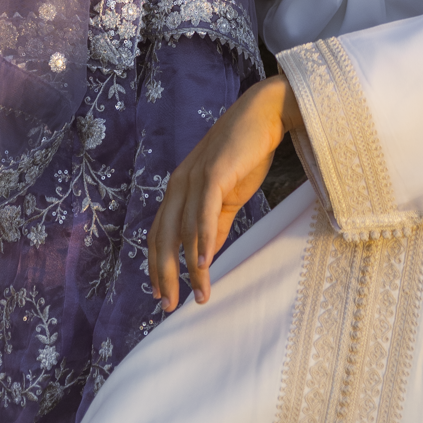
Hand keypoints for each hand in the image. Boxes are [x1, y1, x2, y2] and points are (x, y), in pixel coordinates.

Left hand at [148, 76, 299, 309]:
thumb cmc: (245, 154)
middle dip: (164, 274)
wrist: (265, 115)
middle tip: (169, 306)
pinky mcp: (214, 172)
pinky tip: (204, 261)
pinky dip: (202, 238)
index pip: (158, 234)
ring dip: (190, 266)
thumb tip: (204, 257)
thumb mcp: (226, 197)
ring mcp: (194, 176)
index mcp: (179, 189)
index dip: (156, 266)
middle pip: (162, 236)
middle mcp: (179, 183)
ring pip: (184, 230)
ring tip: (199, 294)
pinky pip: (204, 211)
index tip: (161, 295)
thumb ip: (214, 225)